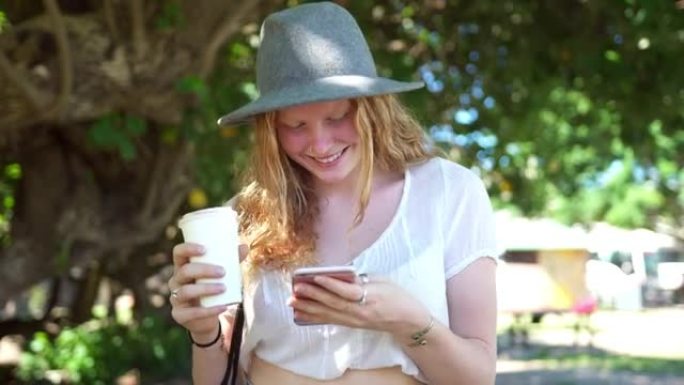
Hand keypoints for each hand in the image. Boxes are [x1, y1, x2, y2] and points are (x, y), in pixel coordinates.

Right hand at [167, 242, 247, 342]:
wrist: (205, 319)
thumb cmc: (212, 289)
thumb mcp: (220, 275)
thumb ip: (231, 261)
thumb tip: (245, 247)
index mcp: (183, 267)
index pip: (178, 253)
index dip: (188, 248)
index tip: (205, 249)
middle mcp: (176, 281)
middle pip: (184, 271)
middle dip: (204, 270)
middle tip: (223, 272)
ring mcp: (176, 299)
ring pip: (186, 291)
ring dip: (206, 288)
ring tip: (224, 288)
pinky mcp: (180, 315)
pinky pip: (192, 312)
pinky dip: (210, 310)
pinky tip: (223, 307)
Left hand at [288, 274, 430, 337]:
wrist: (408, 321)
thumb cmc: (398, 298)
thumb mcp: (382, 282)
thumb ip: (361, 280)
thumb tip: (340, 276)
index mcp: (370, 298)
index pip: (346, 291)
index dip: (330, 284)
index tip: (315, 276)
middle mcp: (360, 312)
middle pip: (333, 303)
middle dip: (313, 296)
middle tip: (296, 289)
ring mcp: (355, 320)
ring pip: (328, 314)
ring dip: (309, 307)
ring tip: (293, 301)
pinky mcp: (353, 325)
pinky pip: (331, 320)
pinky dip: (315, 317)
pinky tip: (302, 313)